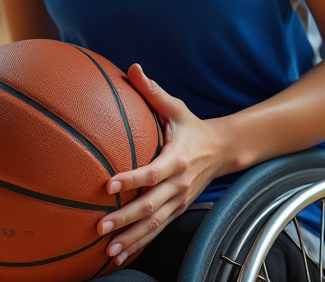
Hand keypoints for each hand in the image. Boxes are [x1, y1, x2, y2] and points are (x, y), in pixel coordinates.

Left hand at [97, 65, 228, 266]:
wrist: (223, 150)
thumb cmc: (192, 127)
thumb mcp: (176, 107)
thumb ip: (153, 91)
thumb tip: (133, 68)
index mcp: (177, 159)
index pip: (152, 173)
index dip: (131, 180)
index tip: (109, 186)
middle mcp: (179, 185)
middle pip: (151, 206)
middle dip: (126, 218)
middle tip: (101, 226)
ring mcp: (179, 202)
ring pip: (154, 225)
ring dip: (131, 239)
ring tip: (108, 251)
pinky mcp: (178, 211)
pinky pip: (158, 231)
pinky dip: (140, 245)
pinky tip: (121, 256)